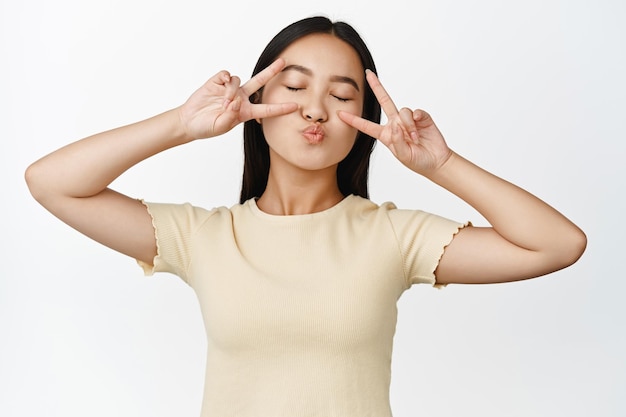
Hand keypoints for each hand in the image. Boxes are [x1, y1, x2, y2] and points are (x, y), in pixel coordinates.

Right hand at [178, 58, 297, 139]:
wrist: (190, 121)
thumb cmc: (207, 127)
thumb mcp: (221, 126)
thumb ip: (231, 116)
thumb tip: (236, 101)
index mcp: (246, 112)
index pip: (267, 110)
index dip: (280, 108)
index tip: (295, 107)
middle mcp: (241, 98)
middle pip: (260, 82)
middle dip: (271, 71)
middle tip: (283, 62)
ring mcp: (230, 89)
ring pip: (239, 81)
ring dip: (232, 91)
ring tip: (223, 103)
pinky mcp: (218, 82)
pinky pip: (227, 75)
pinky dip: (225, 80)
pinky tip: (220, 86)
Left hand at [338, 70, 452, 176]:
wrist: (436, 161)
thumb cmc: (417, 161)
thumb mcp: (403, 156)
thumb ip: (397, 142)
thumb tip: (396, 125)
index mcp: (386, 135)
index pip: (367, 126)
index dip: (354, 120)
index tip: (340, 114)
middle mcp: (395, 124)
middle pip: (384, 101)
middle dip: (377, 86)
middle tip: (368, 74)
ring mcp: (408, 120)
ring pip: (402, 111)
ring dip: (408, 125)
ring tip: (414, 138)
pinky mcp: (422, 117)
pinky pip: (415, 112)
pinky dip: (416, 121)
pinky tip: (419, 130)